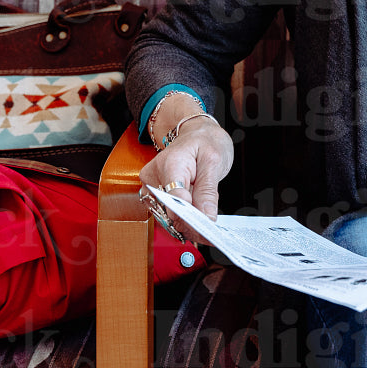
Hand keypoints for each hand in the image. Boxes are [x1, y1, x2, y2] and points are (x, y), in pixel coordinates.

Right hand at [139, 97, 234, 221]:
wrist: (196, 132)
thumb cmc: (205, 141)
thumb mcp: (214, 161)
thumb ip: (208, 190)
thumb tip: (206, 217)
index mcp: (170, 164)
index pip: (175, 199)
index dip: (191, 217)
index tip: (207, 229)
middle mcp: (154, 176)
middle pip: (169, 211)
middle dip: (191, 225)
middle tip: (211, 235)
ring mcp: (152, 186)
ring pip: (167, 216)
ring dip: (187, 226)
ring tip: (207, 230)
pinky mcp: (155, 193)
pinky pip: (167, 213)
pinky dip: (183, 220)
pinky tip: (198, 224)